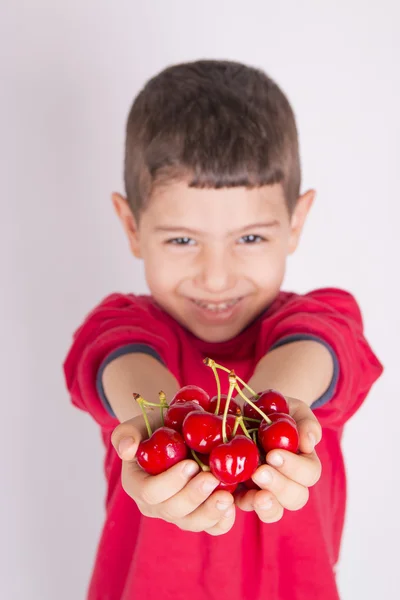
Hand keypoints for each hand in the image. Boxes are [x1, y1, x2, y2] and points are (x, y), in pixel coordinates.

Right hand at [111, 414, 235, 534]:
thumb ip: (127, 433)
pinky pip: (212, 527)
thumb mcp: (140, 424)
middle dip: (193, 496)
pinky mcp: (201, 515)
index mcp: (137, 485)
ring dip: (210, 512)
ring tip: (227, 497)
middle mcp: (156, 505)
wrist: (180, 432)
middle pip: (172, 510)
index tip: (190, 464)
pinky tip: (233, 505)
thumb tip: (127, 449)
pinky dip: (223, 520)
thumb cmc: (158, 427)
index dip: (170, 482)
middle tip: (212, 478)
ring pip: (192, 523)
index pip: (150, 492)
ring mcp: (179, 513)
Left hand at [235, 397, 321, 521]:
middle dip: (279, 486)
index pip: (309, 474)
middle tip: (260, 472)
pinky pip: (244, 507)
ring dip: (266, 505)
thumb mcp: (291, 408)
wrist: (243, 411)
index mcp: (303, 462)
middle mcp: (288, 482)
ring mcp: (265, 491)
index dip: (294, 468)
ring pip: (274, 511)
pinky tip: (230, 496)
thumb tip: (309, 443)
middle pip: (296, 498)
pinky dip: (240, 504)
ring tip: (254, 495)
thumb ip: (305, 422)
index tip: (274, 455)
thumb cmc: (273, 410)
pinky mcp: (242, 493)